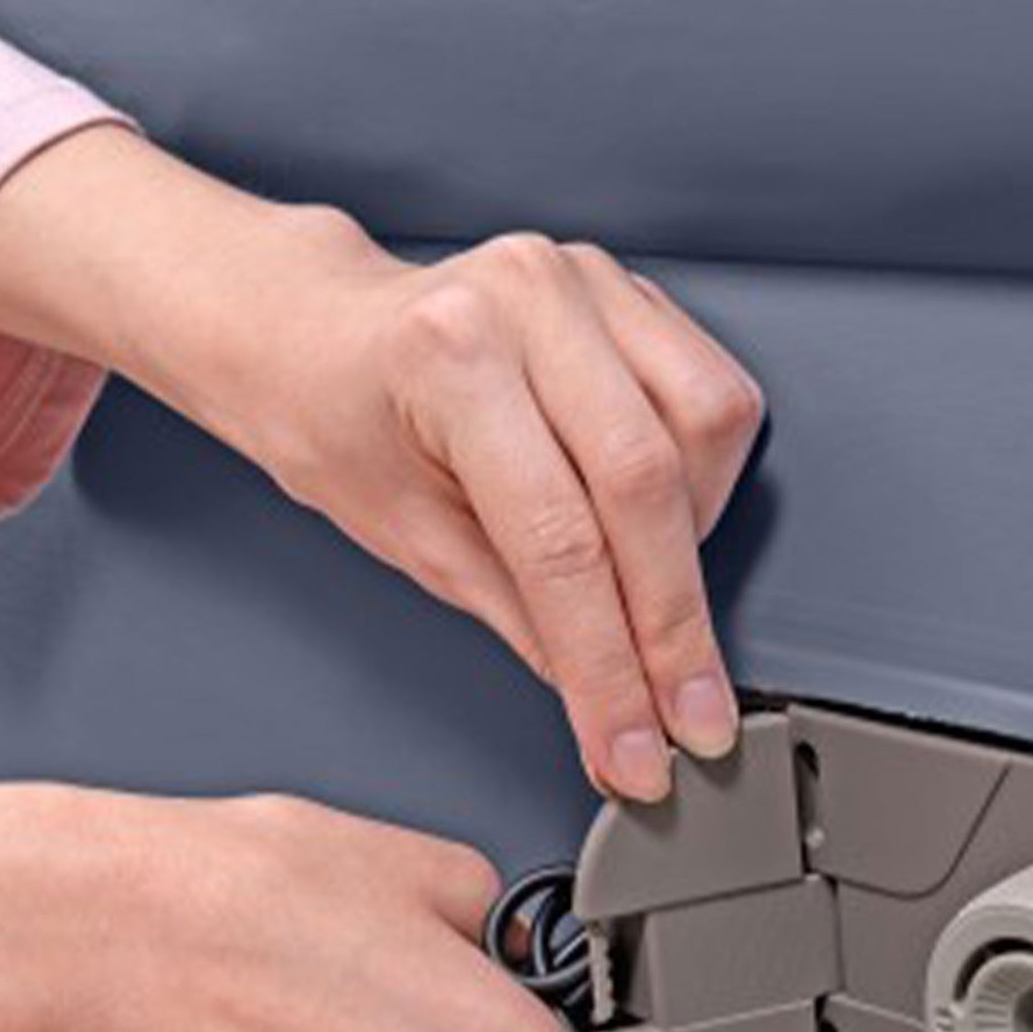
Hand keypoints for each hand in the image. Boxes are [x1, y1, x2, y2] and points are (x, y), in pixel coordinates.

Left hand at [0, 129, 765, 800]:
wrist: (319, 340)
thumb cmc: (342, 426)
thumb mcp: (413, 543)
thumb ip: (524, 621)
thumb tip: (610, 705)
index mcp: (448, 359)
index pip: (560, 544)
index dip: (609, 665)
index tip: (637, 749)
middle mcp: (526, 301)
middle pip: (645, 491)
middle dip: (674, 631)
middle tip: (689, 721)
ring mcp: (584, 282)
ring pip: (703, 435)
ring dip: (694, 546)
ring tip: (653, 600)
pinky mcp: (626, 290)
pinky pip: (714, 397)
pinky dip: (704, 481)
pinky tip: (664, 524)